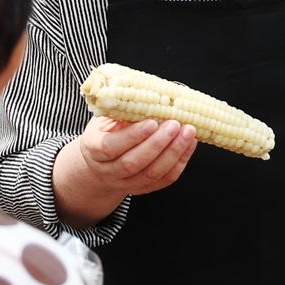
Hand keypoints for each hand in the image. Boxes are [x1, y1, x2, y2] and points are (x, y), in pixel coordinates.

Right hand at [63, 115, 198, 203]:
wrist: (100, 163)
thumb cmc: (105, 132)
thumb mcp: (104, 119)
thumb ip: (121, 111)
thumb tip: (148, 95)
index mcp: (93, 149)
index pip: (110, 147)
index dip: (132, 136)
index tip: (152, 122)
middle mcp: (108, 171)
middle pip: (133, 163)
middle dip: (157, 143)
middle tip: (175, 124)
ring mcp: (126, 183)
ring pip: (151, 174)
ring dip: (173, 153)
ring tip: (188, 132)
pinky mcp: (143, 189)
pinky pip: (164, 180)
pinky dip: (180, 162)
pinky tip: (190, 144)